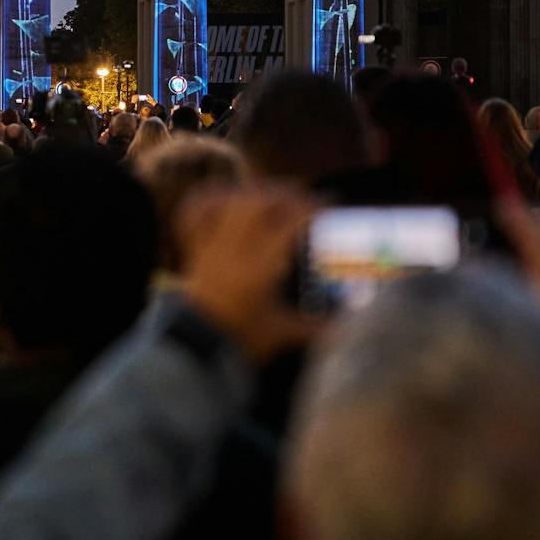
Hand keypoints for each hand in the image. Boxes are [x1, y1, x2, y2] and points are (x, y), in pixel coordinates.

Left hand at [176, 186, 319, 362]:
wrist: (194, 347)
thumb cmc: (239, 339)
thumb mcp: (282, 333)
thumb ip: (315, 328)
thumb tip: (345, 327)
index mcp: (261, 265)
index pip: (289, 222)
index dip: (313, 208)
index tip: (331, 205)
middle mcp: (236, 247)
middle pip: (261, 202)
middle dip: (289, 194)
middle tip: (307, 200)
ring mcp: (213, 244)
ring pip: (234, 202)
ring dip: (259, 193)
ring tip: (276, 196)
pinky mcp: (198, 249)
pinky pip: (199, 212)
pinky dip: (214, 198)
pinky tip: (229, 195)